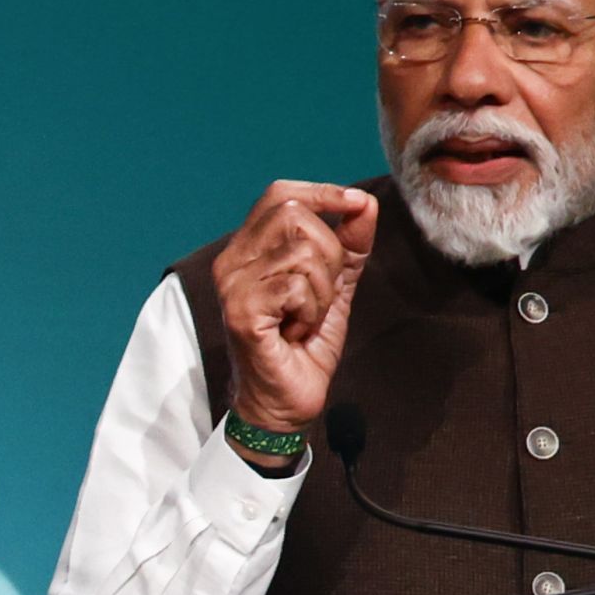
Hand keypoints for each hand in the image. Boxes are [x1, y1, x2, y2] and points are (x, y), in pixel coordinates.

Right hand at [210, 182, 378, 439]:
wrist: (286, 402)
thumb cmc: (303, 345)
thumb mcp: (335, 285)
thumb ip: (349, 244)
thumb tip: (363, 202)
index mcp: (247, 249)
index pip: (280, 195)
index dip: (322, 193)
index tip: (355, 205)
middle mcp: (231, 261)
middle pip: (297, 217)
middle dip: (329, 254)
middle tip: (320, 295)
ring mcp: (233, 286)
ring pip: (303, 252)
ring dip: (322, 291)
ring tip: (305, 318)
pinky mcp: (242, 311)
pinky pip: (298, 286)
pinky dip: (312, 311)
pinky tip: (296, 332)